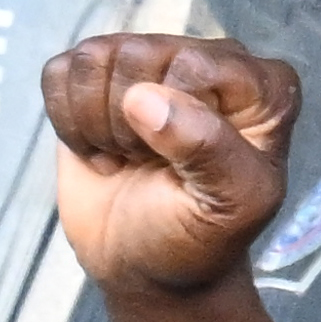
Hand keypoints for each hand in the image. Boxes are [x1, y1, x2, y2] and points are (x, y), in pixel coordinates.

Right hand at [41, 30, 294, 299]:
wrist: (146, 267)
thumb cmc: (199, 236)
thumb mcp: (230, 207)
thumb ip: (211, 149)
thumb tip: (146, 100)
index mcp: (262, 86)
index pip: (193, 65)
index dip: (173, 121)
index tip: (185, 165)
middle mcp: (208, 59)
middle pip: (135, 55)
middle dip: (129, 124)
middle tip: (151, 163)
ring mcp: (150, 59)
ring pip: (90, 58)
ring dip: (97, 125)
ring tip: (128, 156)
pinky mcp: (97, 75)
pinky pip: (58, 73)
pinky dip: (68, 123)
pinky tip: (101, 148)